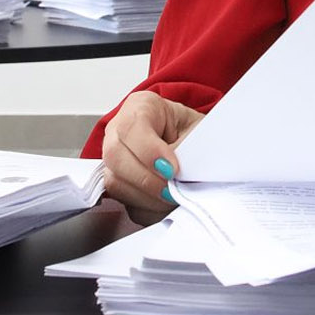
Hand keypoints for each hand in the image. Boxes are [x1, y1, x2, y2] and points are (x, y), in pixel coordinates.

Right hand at [101, 91, 205, 224]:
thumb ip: (183, 149)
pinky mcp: (119, 184)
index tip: (172, 169)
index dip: (150, 151)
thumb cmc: (198, 132)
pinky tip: (164, 203)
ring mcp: (114, 158)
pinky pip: (124, 202)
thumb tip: (173, 175)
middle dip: (146, 178)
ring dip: (146, 196)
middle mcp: (119, 130)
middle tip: (171, 189)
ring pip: (115, 182)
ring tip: (172, 197)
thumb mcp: (197, 131)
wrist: (200, 146)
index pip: (131, 127)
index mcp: (141, 107)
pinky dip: (146, 207)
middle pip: (115, 156)